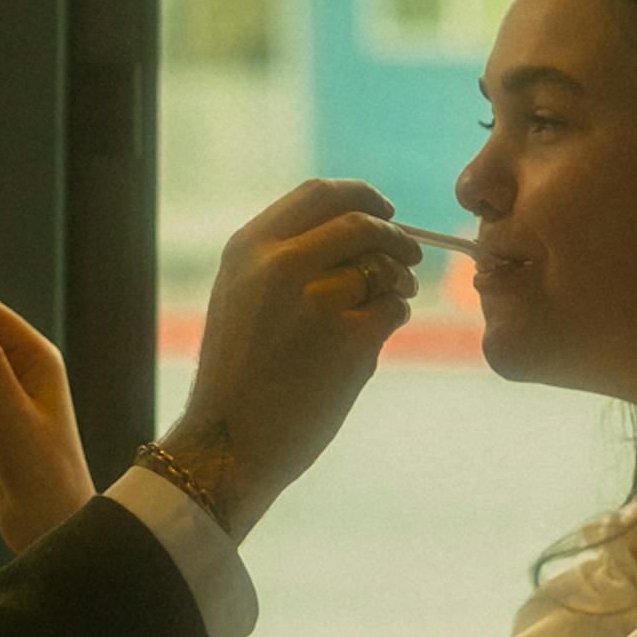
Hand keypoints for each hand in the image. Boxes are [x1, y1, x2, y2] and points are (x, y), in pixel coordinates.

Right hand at [155, 180, 420, 537]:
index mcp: (249, 247)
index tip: (384, 211)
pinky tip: (379, 332)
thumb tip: (356, 231)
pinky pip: (394, 308)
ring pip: (385, 266)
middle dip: (395, 236)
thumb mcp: (239, 297)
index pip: (320, 194)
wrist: (227, 442)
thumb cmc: (237, 374)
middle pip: (361, 223)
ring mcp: (317, 299)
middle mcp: (281, 264)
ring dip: (400, 279)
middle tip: (409, 255)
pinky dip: (396, 314)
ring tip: (395, 296)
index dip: (362, 196)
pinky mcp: (350, 338)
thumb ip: (282, 258)